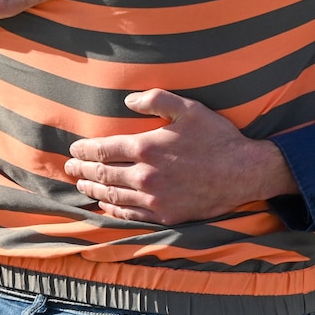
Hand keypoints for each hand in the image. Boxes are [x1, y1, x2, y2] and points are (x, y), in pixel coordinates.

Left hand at [65, 89, 298, 224]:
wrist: (244, 172)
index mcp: (148, 147)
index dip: (85, 149)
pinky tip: (105, 204)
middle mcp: (145, 175)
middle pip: (103, 173)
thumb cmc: (218, 138)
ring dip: (92, 188)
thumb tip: (127, 101)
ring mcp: (154, 198)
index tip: (75, 148)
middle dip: (82, 168)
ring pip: (112, 194)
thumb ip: (156, 100)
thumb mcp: (191, 108)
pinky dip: (112, 209)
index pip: (104, 149)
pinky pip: (130, 213)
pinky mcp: (165, 214)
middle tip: (70, 166)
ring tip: (81, 183)